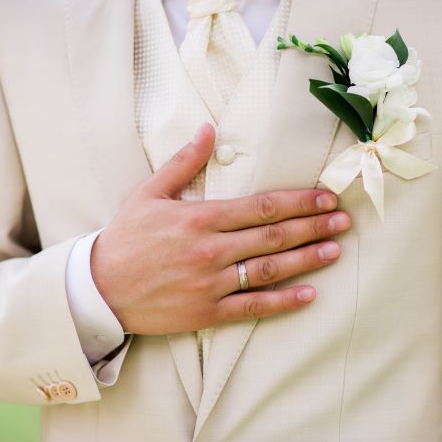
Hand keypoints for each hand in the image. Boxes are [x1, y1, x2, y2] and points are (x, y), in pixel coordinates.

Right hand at [91, 123, 351, 334]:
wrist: (97, 289)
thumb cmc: (124, 238)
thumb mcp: (148, 193)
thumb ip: (183, 162)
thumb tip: (209, 129)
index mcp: (200, 218)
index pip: (261, 206)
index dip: (298, 201)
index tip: (325, 197)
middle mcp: (211, 250)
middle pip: (273, 235)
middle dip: (313, 226)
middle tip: (343, 220)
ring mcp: (210, 283)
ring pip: (269, 269)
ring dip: (306, 259)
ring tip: (335, 250)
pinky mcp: (206, 312)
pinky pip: (252, 306)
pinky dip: (283, 301)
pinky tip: (309, 294)